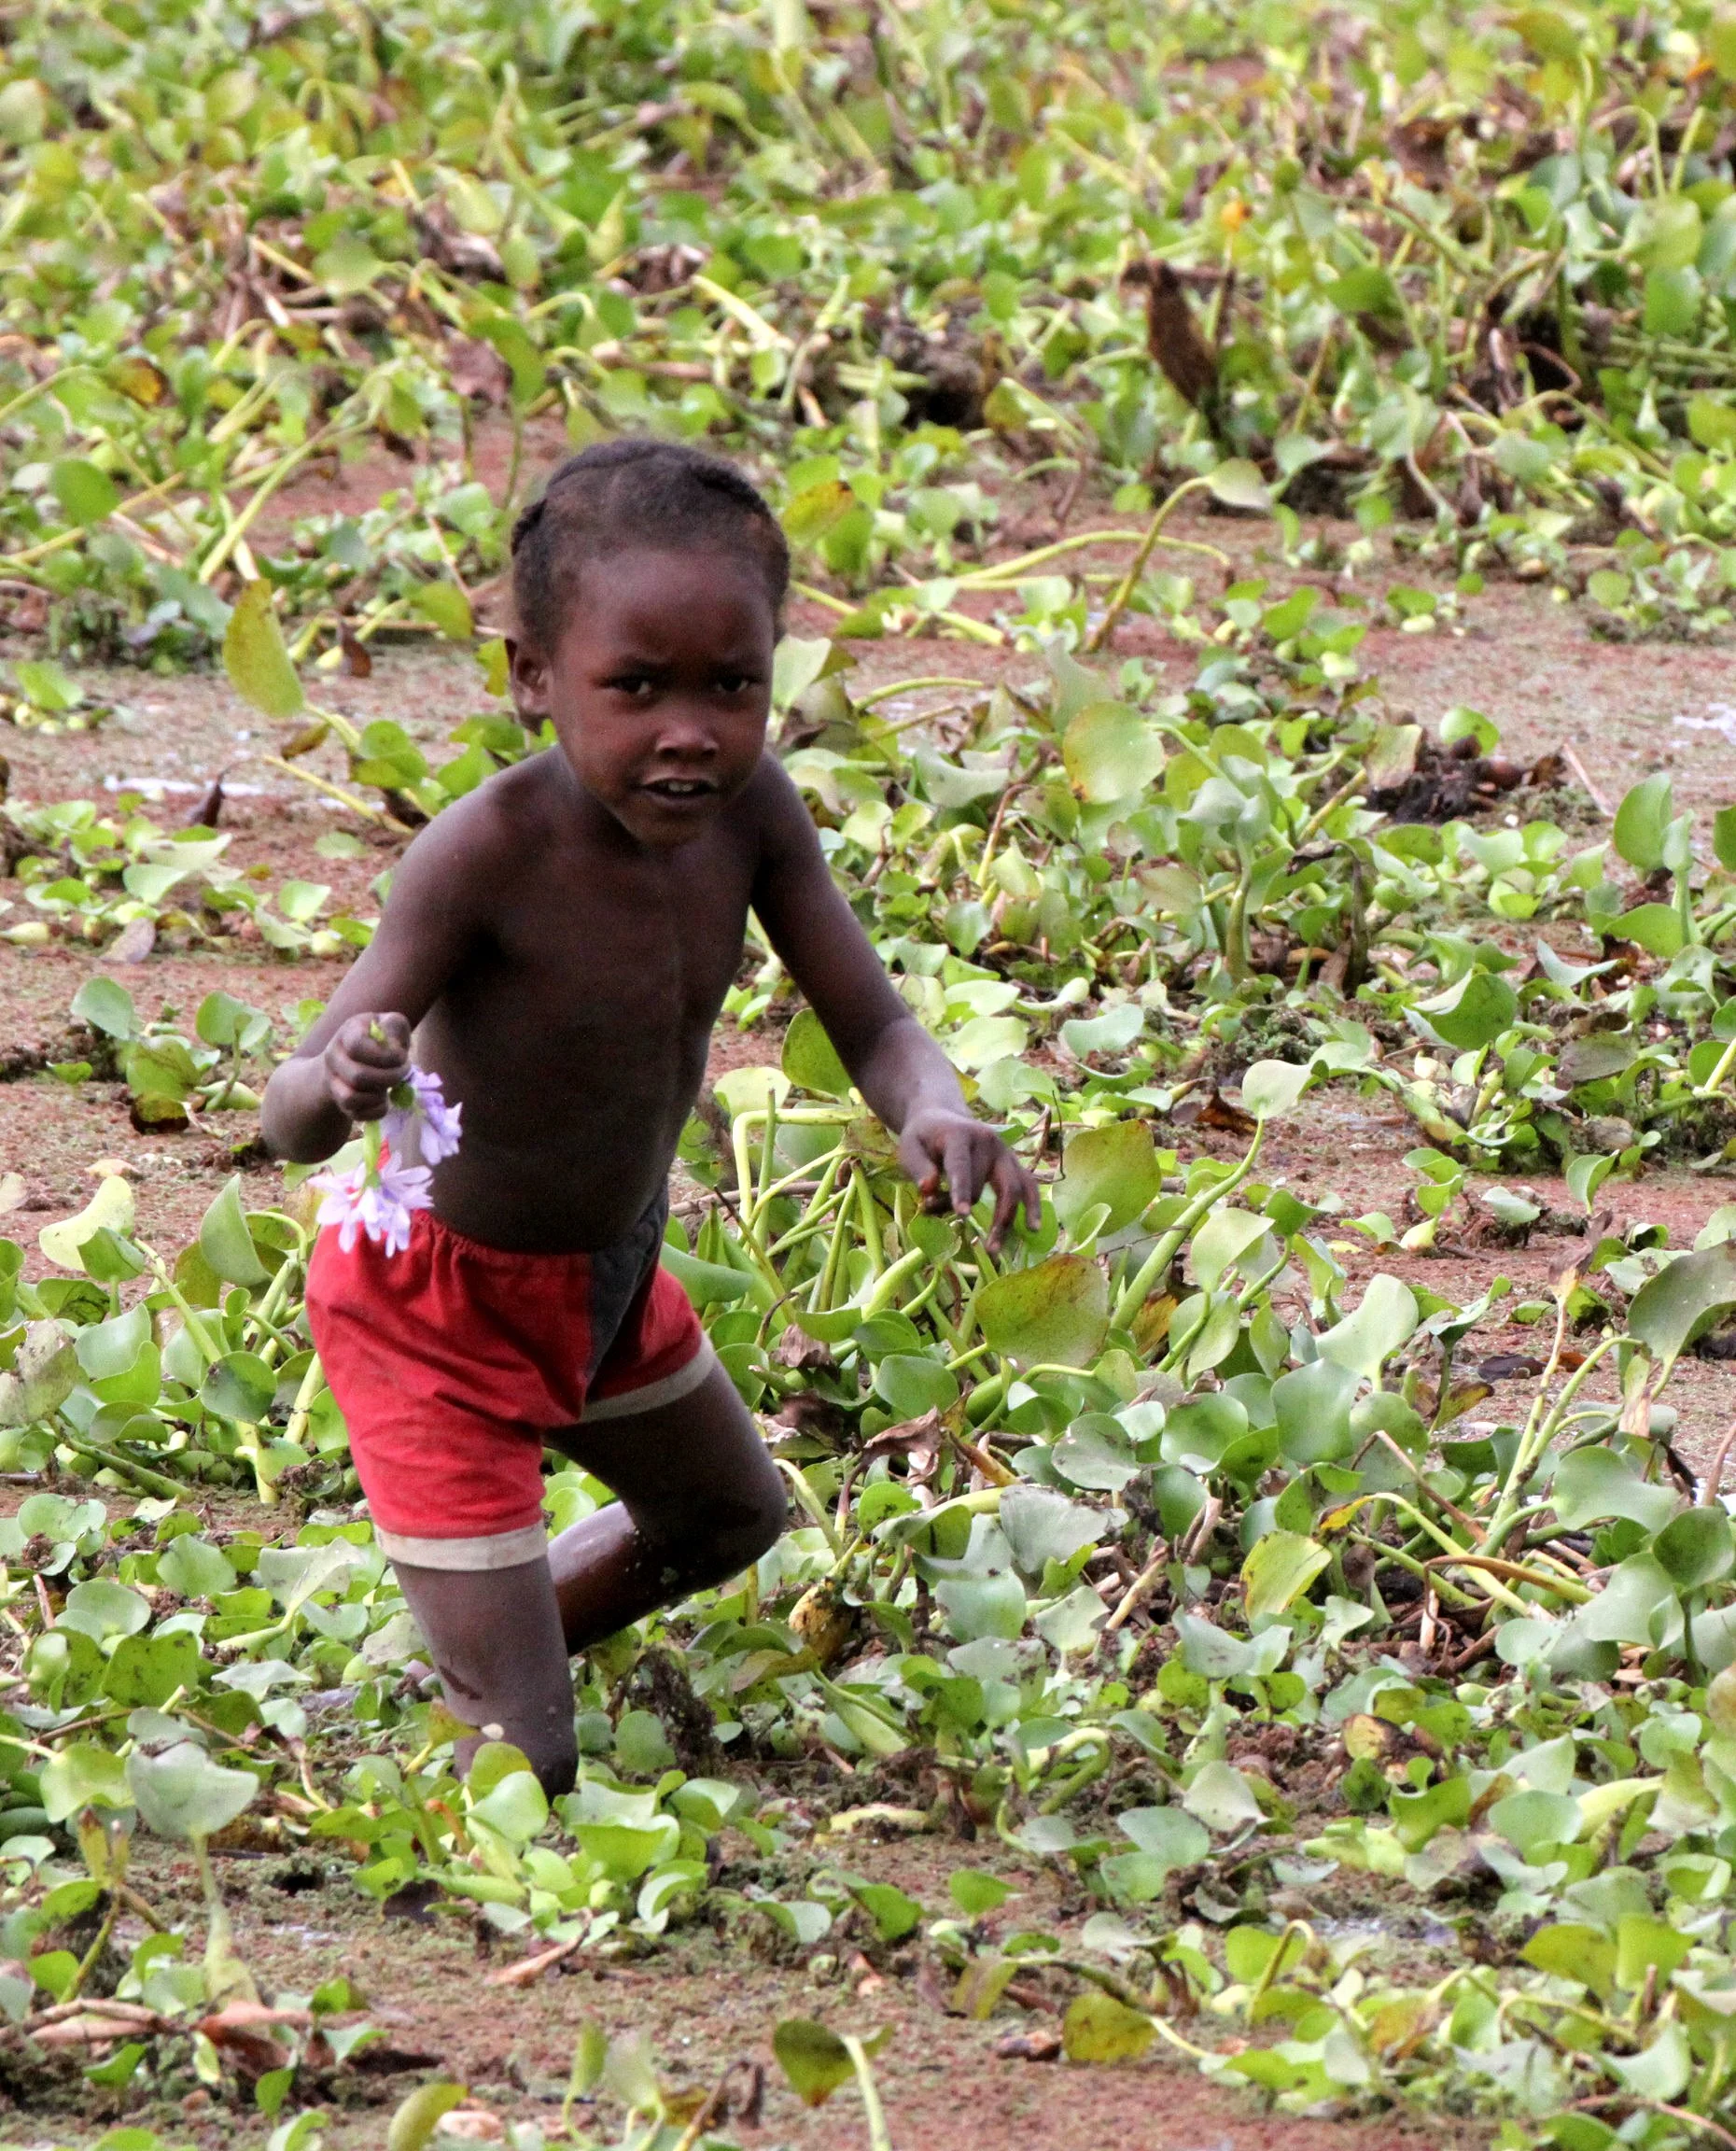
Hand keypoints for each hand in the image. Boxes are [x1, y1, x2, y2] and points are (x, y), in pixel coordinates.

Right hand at [322, 1012, 410, 1121]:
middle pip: (358, 1076)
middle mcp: (333, 1056)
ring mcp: (332, 1080)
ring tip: (389, 1087)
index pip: (357, 1046)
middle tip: (403, 1072)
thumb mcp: (389, 1024)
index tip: (401, 1056)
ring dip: (378, 1096)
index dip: (384, 1056)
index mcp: (347, 1033)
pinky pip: (356, 1114)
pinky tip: (383, 1100)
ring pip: (350, 1098)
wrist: (350, 1057)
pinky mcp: (339, 1101)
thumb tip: (394, 1047)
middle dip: (390, 1077)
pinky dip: (376, 1110)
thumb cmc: (379, 1039)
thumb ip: (395, 1025)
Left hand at [899, 1107, 1038, 1252]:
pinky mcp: (1013, 1162)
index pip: (961, 1165)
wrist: (942, 1118)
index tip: (962, 1214)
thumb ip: (918, 1167)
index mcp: (959, 1135)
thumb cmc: (924, 1138)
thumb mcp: (910, 1147)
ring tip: (993, 1248)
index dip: (961, 1190)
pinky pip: (1029, 1185)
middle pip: (985, 1182)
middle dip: (970, 1207)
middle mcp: (988, 1141)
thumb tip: (929, 1188)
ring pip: (1014, 1188)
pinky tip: (1033, 1229)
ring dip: (1005, 1219)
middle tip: (955, 1226)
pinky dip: (1033, 1206)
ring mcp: (1005, 1152)